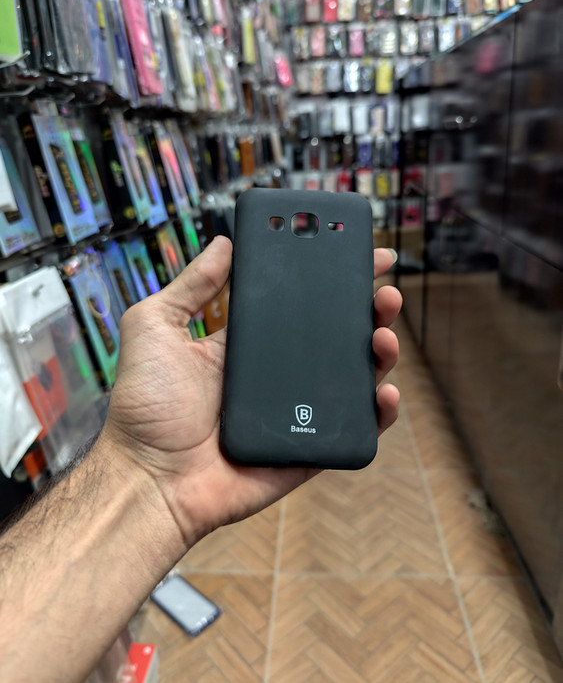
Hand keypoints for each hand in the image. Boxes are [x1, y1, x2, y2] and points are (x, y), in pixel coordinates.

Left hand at [102, 236, 401, 550]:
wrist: (148, 477)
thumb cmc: (145, 406)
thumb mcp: (156, 326)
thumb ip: (190, 285)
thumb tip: (223, 243)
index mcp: (249, 344)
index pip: (301, 304)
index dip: (332, 280)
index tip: (360, 254)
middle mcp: (278, 374)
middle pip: (337, 337)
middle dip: (368, 310)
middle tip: (384, 292)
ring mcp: (297, 411)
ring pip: (353, 378)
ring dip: (380, 352)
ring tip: (383, 333)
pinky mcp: (308, 449)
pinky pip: (352, 430)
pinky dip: (378, 413)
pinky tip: (385, 391)